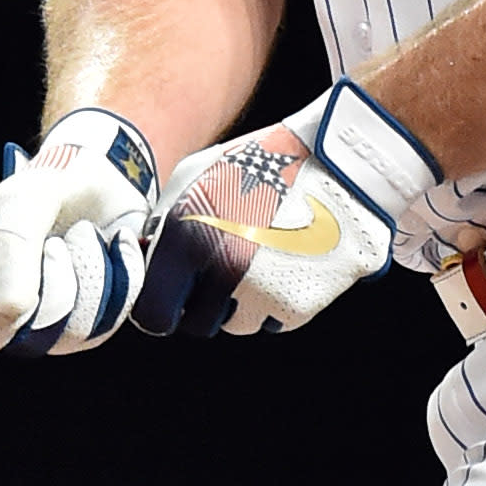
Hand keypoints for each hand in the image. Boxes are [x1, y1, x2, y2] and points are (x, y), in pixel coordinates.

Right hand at [0, 108, 159, 361]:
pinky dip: (119, 273)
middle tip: (56, 241)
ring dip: (89, 269)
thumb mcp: (16, 207)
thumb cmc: (43, 192)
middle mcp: (7, 317)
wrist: (97, 180)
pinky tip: (113, 244)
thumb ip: (8, 256)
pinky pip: (111, 317)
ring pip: (77, 329)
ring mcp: (51, 324)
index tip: (18, 294)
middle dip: (56, 281)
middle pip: (31, 337)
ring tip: (83, 234)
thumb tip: (12, 310)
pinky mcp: (92, 321)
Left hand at [134, 81, 437, 337]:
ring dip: (241, 302)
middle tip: (226, 264)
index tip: (173, 295)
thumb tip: (146, 258)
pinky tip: (288, 262)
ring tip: (262, 256)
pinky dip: (276, 301)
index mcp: (188, 239)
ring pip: (236, 325)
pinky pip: (273, 322)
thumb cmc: (262, 161)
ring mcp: (262, 293)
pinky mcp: (299, 304)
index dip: (161, 306)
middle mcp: (222, 272)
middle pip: (197, 324)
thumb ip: (164, 222)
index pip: (153, 314)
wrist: (339, 161)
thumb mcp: (197, 175)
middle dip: (204, 301)